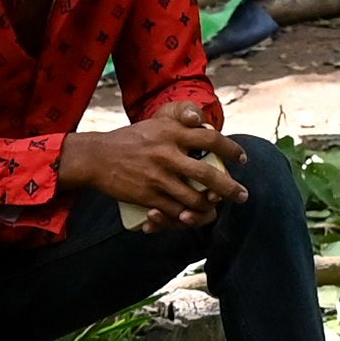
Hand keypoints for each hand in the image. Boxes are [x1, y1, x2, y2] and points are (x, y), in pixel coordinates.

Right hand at [64, 108, 241, 218]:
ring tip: (214, 208)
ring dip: (208, 208)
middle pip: (209, 175)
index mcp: (172, 133)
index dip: (231, 150)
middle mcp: (167, 154)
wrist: (97, 157)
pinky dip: (184, 217)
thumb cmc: (130, 140)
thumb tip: (203, 123)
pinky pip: (174, 212)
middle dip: (230, 189)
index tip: (242, 159)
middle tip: (242, 195)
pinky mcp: (148, 196)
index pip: (211, 139)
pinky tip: (191, 217)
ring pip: (194, 199)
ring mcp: (158, 177)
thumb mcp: (156, 124)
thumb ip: (180, 123)